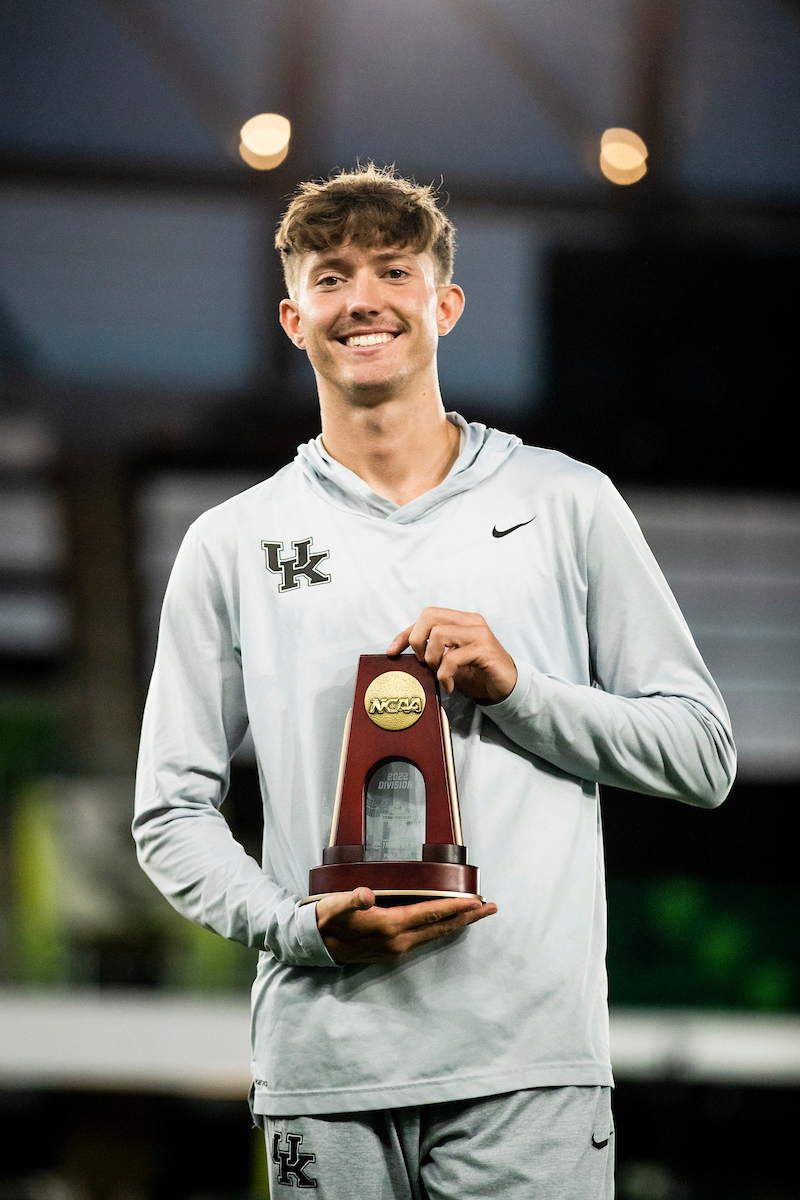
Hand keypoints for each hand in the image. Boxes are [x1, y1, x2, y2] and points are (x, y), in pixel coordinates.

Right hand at [316, 887, 496, 963]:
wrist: (313, 946)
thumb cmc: (326, 919)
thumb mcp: (335, 905)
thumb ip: (352, 900)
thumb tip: (366, 894)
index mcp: (390, 927)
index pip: (431, 914)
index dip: (455, 907)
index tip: (477, 901)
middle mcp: (398, 941)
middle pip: (440, 927)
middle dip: (467, 918)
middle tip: (492, 908)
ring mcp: (396, 949)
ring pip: (435, 934)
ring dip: (457, 924)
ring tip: (477, 914)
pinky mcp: (392, 951)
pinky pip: (425, 939)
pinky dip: (441, 929)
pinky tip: (447, 924)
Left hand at [386, 607, 516, 702]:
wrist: (506, 687)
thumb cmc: (476, 673)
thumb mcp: (449, 660)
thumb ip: (431, 652)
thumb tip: (401, 654)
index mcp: (460, 619)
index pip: (426, 616)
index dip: (405, 634)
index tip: (392, 651)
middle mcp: (470, 621)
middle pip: (429, 616)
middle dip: (417, 641)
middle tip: (424, 662)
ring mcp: (479, 633)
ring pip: (439, 634)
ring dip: (432, 659)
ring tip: (439, 673)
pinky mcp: (484, 649)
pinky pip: (452, 658)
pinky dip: (444, 675)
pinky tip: (448, 685)